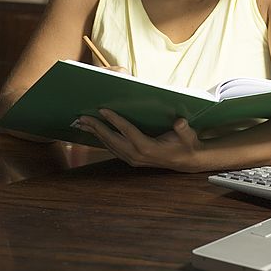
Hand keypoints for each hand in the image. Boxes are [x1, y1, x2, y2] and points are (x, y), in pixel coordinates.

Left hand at [75, 109, 202, 171]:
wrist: (186, 160)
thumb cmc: (187, 144)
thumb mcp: (188, 136)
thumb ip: (184, 129)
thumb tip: (180, 121)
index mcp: (148, 147)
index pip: (127, 131)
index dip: (115, 120)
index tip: (102, 110)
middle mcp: (137, 155)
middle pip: (112, 139)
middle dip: (97, 128)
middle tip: (83, 117)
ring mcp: (133, 159)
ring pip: (110, 145)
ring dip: (96, 134)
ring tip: (83, 123)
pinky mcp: (131, 159)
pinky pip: (113, 149)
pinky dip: (102, 140)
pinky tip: (95, 132)